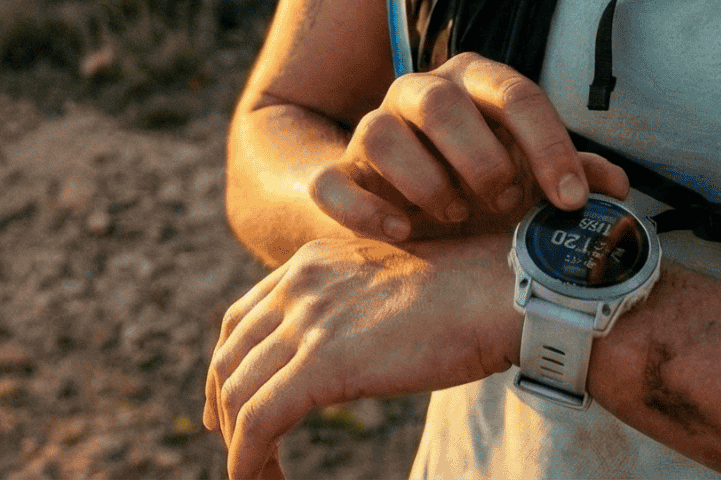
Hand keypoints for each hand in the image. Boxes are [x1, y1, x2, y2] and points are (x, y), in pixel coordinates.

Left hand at [206, 235, 515, 479]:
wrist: (499, 289)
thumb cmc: (469, 293)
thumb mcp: (391, 286)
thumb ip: (355, 308)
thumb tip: (349, 353)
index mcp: (314, 262)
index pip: (243, 316)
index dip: (227, 362)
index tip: (227, 400)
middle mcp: (300, 283)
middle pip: (230, 354)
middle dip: (221, 404)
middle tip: (227, 441)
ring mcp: (308, 320)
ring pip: (239, 392)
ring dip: (237, 443)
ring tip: (255, 473)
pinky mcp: (321, 362)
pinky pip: (259, 421)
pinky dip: (248, 458)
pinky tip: (256, 479)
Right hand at [310, 52, 629, 242]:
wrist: (404, 210)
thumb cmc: (484, 190)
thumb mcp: (531, 182)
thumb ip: (572, 178)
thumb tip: (617, 188)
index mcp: (477, 84)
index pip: (516, 94)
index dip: (548, 146)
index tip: (569, 201)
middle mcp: (421, 95)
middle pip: (440, 101)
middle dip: (480, 157)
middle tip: (505, 204)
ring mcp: (372, 130)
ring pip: (380, 131)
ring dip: (424, 180)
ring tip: (454, 218)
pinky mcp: (337, 174)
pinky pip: (332, 182)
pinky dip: (364, 210)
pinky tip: (402, 235)